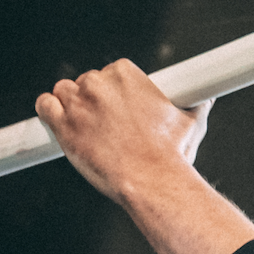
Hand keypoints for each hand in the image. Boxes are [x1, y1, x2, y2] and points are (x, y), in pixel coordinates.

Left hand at [35, 59, 212, 206]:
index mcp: (125, 74)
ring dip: (70, 105)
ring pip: (63, 91)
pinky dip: (48, 110)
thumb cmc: (171, 154)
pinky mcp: (63, 126)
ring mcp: (78, 104)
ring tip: (82, 124)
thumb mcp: (191, 121)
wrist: (152, 180)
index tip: (118, 107)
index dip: (112, 91)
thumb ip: (197, 103)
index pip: (110, 72)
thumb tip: (208, 98)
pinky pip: (45, 106)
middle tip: (105, 124)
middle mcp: (98, 83)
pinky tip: (56, 120)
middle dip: (94, 101)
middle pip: (86, 82)